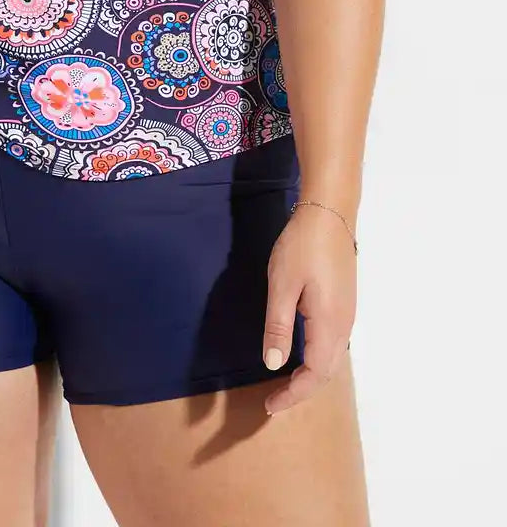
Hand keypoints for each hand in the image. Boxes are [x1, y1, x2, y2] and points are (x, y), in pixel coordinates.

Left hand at [261, 199, 356, 414]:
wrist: (329, 212)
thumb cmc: (302, 246)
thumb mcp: (282, 284)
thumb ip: (278, 326)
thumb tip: (274, 365)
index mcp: (330, 324)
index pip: (315, 374)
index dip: (293, 394)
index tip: (270, 406)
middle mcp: (344, 325)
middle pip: (327, 372)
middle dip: (302, 390)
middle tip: (274, 400)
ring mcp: (347, 314)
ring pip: (332, 358)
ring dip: (311, 375)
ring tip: (286, 382)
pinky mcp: (344, 302)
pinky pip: (333, 343)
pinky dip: (317, 358)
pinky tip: (300, 352)